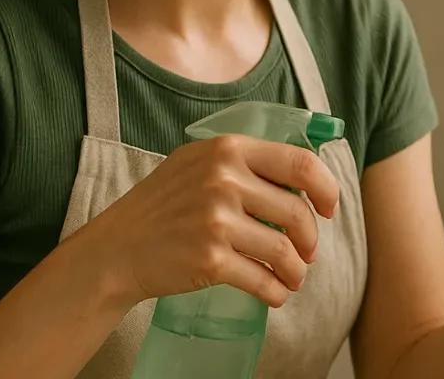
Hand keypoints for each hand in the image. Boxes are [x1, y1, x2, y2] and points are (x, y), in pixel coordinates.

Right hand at [70, 134, 339, 310]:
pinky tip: (276, 294)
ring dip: (297, 271)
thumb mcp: (198, 164)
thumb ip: (244, 163)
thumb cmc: (162, 206)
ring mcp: (217, 220)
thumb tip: (302, 179)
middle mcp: (224, 179)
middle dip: (311, 239)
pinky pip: (263, 280)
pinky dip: (277, 292)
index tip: (328, 208)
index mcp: (228, 149)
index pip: (301, 163)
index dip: (326, 188)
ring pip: (285, 250)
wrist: (114, 249)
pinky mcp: (210, 260)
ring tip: (293, 277)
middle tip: (307, 252)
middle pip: (298, 212)